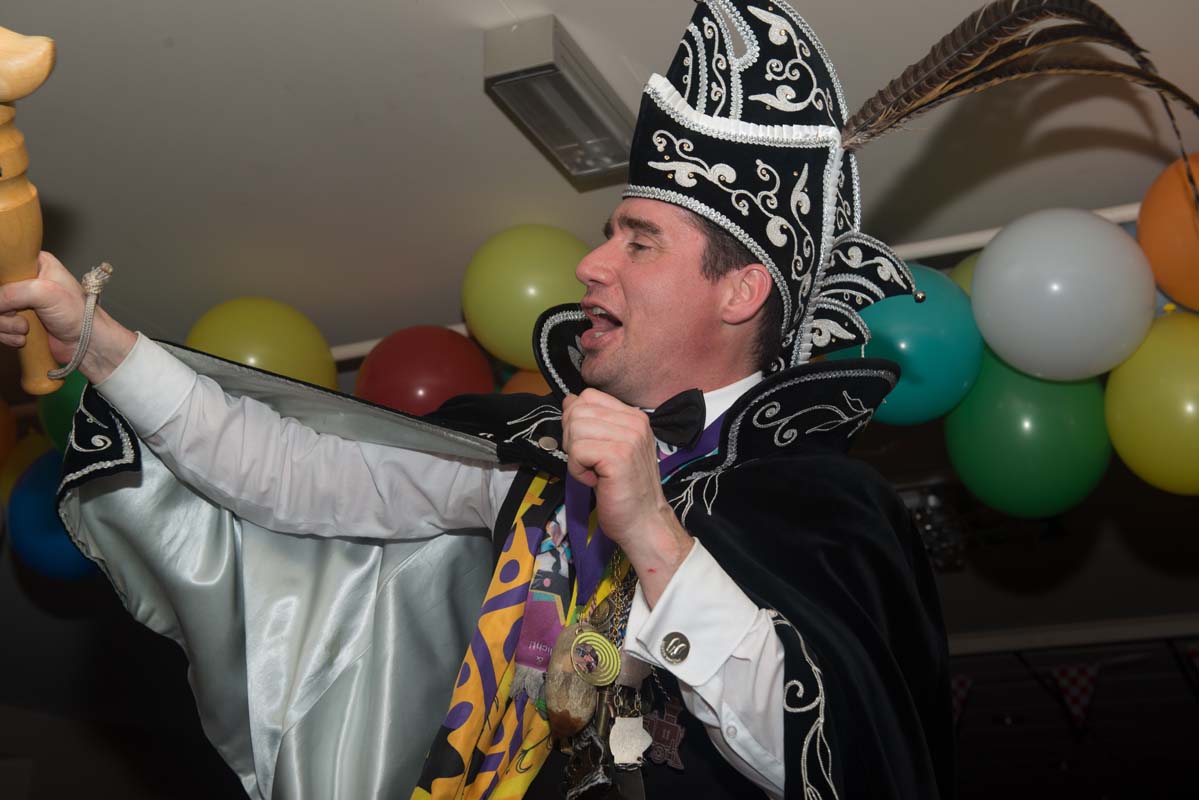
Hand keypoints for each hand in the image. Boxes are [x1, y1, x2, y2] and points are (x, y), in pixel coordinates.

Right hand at [0, 251, 135, 382]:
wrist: (88, 344)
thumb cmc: (79, 315)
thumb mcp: (46, 293)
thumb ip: (13, 292)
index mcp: (36, 264)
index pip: (5, 266)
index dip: (2, 284)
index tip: (7, 296)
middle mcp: (26, 282)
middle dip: (2, 308)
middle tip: (17, 314)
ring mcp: (22, 303)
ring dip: (5, 325)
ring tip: (26, 328)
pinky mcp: (19, 322)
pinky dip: (7, 335)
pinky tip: (24, 337)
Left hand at [561, 388, 693, 605]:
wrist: (644, 523)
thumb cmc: (623, 491)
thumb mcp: (608, 449)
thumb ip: (591, 423)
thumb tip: (568, 401)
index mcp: (634, 417)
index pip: (588, 396)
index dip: (576, 419)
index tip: (588, 447)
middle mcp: (634, 422)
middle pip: (577, 410)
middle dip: (572, 439)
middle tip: (589, 463)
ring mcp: (628, 437)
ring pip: (574, 429)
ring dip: (575, 456)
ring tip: (594, 473)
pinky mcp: (618, 456)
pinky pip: (577, 450)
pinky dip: (577, 470)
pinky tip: (595, 481)